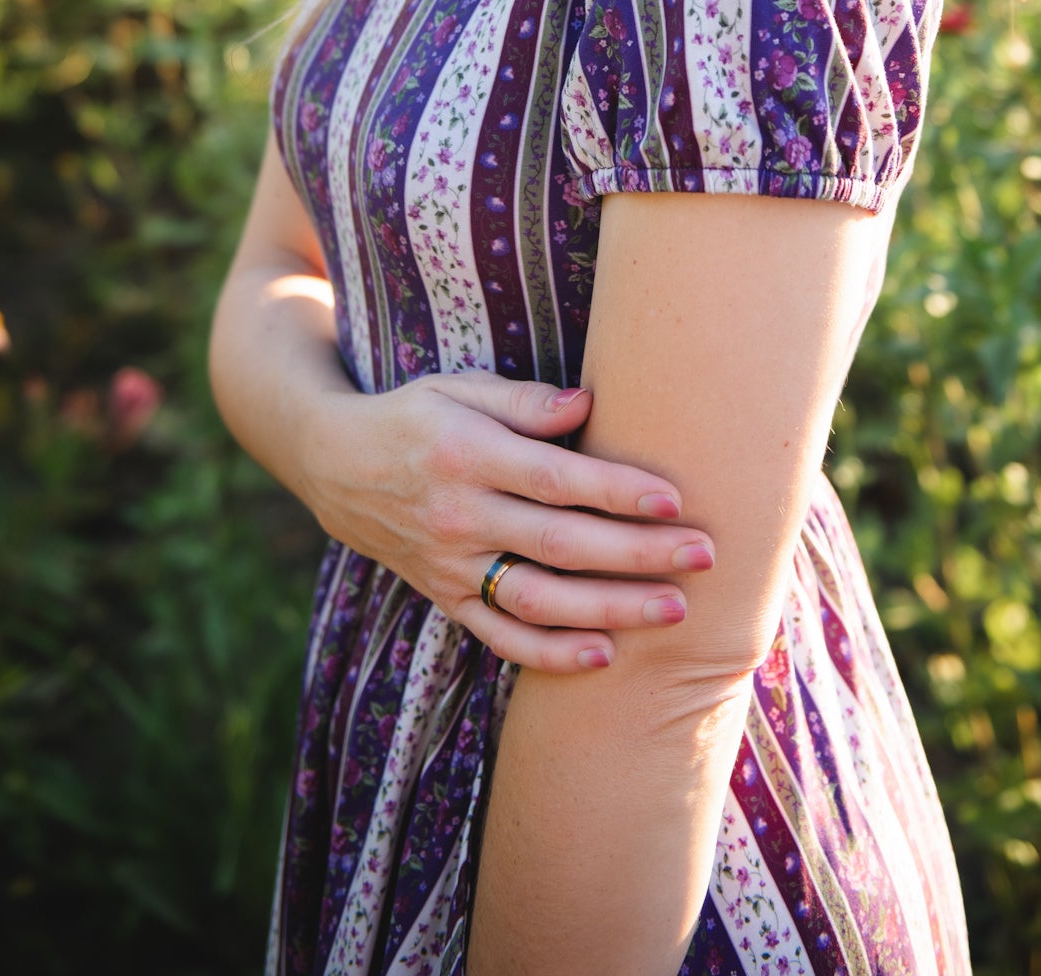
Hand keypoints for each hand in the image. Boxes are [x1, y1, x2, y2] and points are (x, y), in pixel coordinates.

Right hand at [298, 370, 715, 673]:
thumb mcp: (460, 387)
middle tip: (703, 554)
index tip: (673, 498)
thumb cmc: (419, 415)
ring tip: (674, 608)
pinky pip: (501, 636)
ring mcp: (450, 565)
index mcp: (467, 453)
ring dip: (609, 608)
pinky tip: (604, 654)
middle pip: (559, 543)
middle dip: (636, 553)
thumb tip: (589, 404)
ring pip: (538, 599)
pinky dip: (550, 653)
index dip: (615, 490)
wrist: (336, 465)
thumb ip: (524, 401)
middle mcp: (459, 515)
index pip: (553, 478)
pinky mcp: (445, 598)